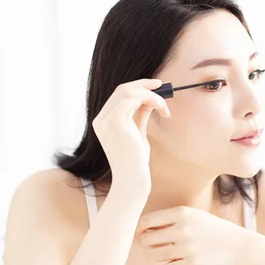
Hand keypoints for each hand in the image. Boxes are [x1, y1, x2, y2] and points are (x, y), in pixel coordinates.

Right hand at [92, 78, 170, 193]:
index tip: (156, 86)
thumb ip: (140, 115)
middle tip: (163, 87)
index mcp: (103, 121)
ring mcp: (105, 119)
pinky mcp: (115, 121)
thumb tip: (149, 99)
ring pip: (128, 91)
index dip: (138, 87)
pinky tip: (161, 109)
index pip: (119, 95)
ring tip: (164, 107)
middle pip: (122, 89)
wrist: (132, 179)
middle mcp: (101, 119)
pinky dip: (150, 99)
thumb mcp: (138, 133)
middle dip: (144, 85)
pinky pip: (133, 99)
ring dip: (150, 95)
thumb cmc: (136, 161)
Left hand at [137, 206, 264, 264]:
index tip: (144, 233)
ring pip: (153, 255)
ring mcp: (187, 248)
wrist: (239, 245)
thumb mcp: (194, 215)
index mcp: (181, 213)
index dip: (140, 229)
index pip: (146, 221)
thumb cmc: (213, 229)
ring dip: (154, 256)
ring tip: (164, 254)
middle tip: (153, 245)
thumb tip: (141, 229)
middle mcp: (182, 229)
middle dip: (146, 243)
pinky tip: (172, 262)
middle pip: (147, 239)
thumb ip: (170, 219)